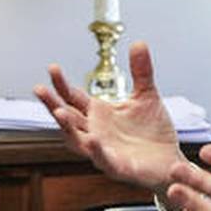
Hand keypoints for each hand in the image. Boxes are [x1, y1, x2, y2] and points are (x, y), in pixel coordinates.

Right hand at [35, 42, 185, 194]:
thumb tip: (139, 43)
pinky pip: (103, 160)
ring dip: (66, 128)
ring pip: (77, 141)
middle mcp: (95, 132)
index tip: (52, 68)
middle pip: (67, 118)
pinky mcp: (118, 167)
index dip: (61, 84)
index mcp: (99, 114)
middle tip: (39, 89)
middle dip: (52, 104)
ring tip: (58, 112)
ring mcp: (103, 151)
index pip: (72, 97)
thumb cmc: (154, 132)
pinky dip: (96, 150)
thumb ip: (141, 71)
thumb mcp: (147, 95)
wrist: (170, 161)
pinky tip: (93, 139)